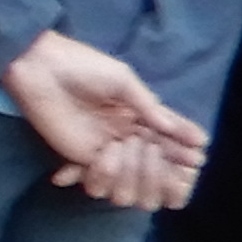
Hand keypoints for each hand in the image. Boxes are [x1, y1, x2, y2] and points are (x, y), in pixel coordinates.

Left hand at [2, 30, 207, 209]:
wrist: (41, 69)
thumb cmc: (83, 66)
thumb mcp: (122, 80)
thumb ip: (146, 105)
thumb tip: (172, 128)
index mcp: (137, 111)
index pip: (167, 131)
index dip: (184, 140)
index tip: (200, 149)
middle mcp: (124, 132)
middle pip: (155, 155)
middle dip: (172, 159)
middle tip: (188, 162)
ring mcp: (103, 145)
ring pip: (131, 171)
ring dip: (138, 167)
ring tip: (139, 150)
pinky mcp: (79, 155)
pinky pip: (99, 174)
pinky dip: (106, 173)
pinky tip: (108, 157)